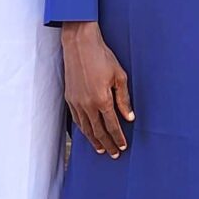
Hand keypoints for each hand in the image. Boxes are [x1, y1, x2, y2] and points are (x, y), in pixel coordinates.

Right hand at [60, 21, 132, 156]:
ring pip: (86, 128)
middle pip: (98, 132)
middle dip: (107, 144)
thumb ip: (124, 100)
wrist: (80, 44)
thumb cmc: (102, 57)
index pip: (112, 126)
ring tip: (101, 149)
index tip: (123, 146)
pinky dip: (83, 129)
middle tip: (114, 154)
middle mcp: (87, 105)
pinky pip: (76, 119)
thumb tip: (129, 117)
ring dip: (94, 140)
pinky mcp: (69, 98)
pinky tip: (87, 133)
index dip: (118, 138)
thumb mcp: (120, 77)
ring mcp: (76, 102)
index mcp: (102, 100)